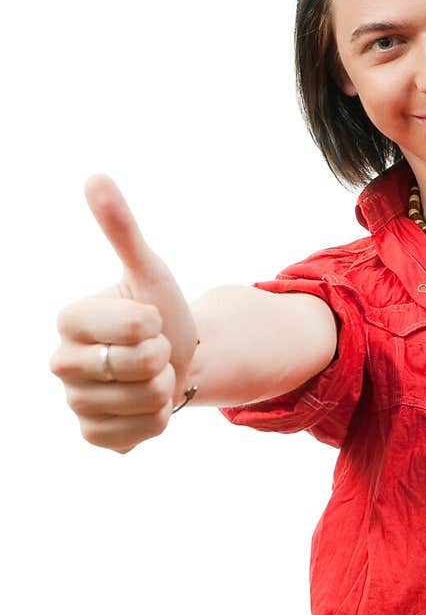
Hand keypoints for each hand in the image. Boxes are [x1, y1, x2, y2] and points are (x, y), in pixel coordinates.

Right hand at [49, 174, 199, 452]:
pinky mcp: (94, 436)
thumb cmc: (157, 310)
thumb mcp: (147, 269)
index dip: (154, 323)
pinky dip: (159, 421)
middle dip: (162, 357)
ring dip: (163, 389)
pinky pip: (141, 434)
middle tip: (153, 351)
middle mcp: (61, 363)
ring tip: (151, 377)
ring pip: (145, 401)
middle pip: (139, 367)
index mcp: (69, 319)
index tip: (148, 319)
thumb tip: (95, 178)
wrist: (175, 360)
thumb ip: (121, 229)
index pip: (131, 326)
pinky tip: (148, 405)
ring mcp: (76, 403)